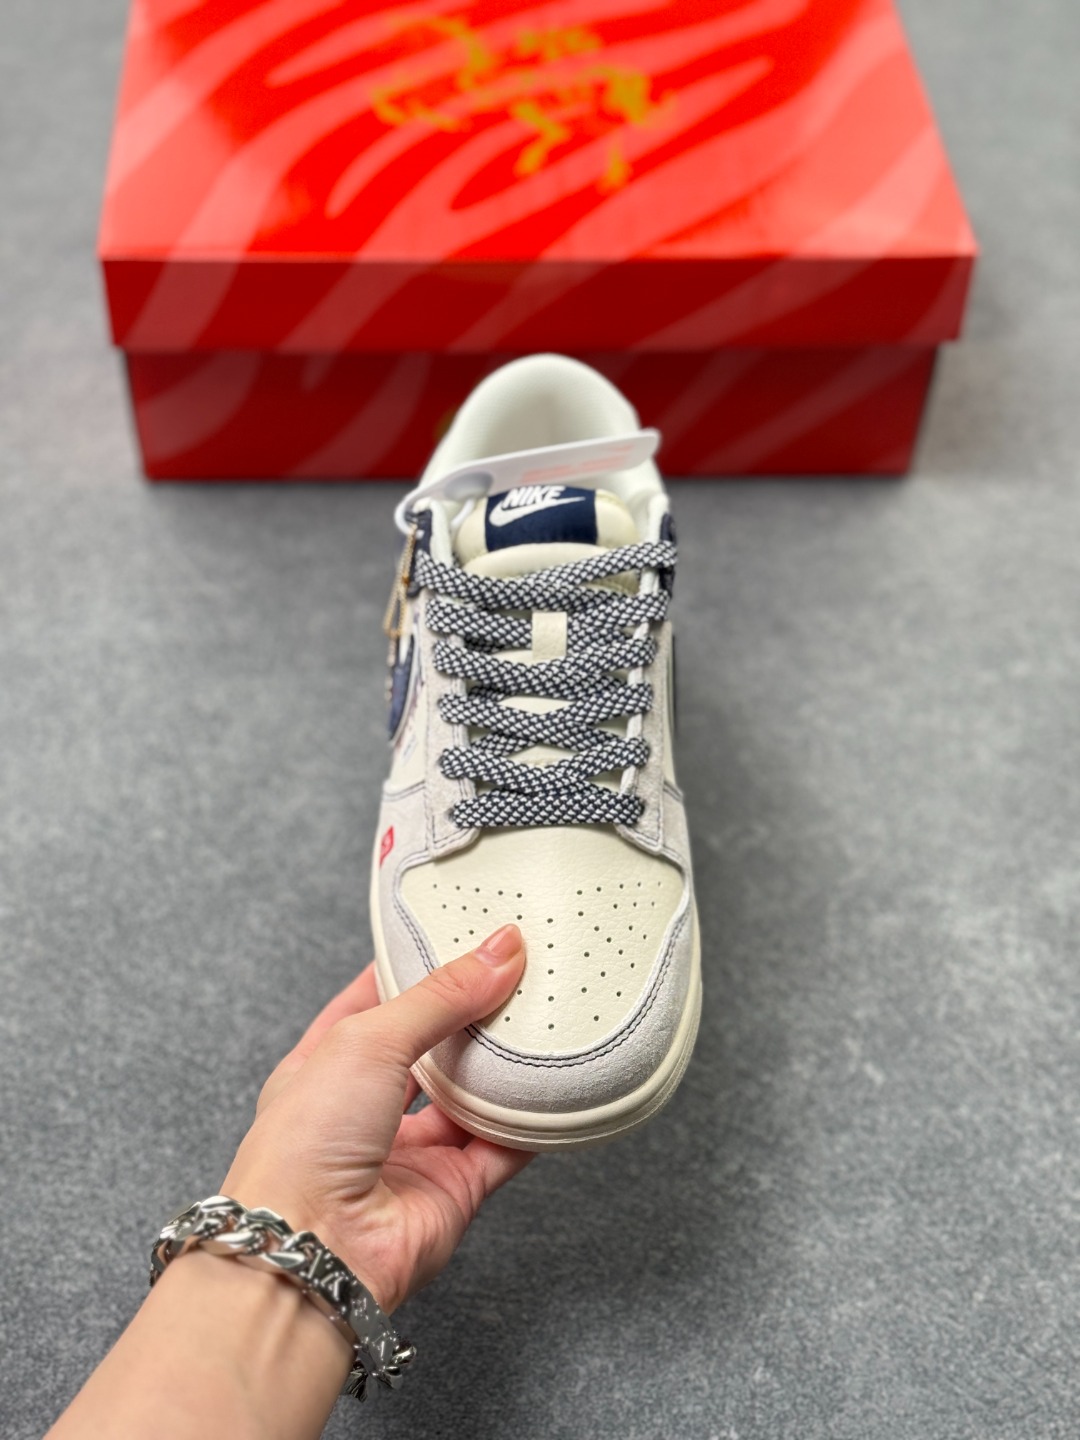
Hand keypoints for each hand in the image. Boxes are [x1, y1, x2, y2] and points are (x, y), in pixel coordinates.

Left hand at [222, 924, 532, 1314]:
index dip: (414, 966)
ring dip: (505, 1062)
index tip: (458, 932)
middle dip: (471, 1013)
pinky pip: (505, 1146)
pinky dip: (533, 1119)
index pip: (373, 1001)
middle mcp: (366, 1108)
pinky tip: (558, 1083)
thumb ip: (440, 995)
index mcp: (326, 1064)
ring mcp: (410, 1152)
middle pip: (432, 1047)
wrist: (312, 1251)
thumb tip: (499, 950)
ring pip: (472, 1095)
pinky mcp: (453, 1191)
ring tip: (545, 1010)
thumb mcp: (367, 1039)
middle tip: (517, 969)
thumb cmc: (304, 1145)